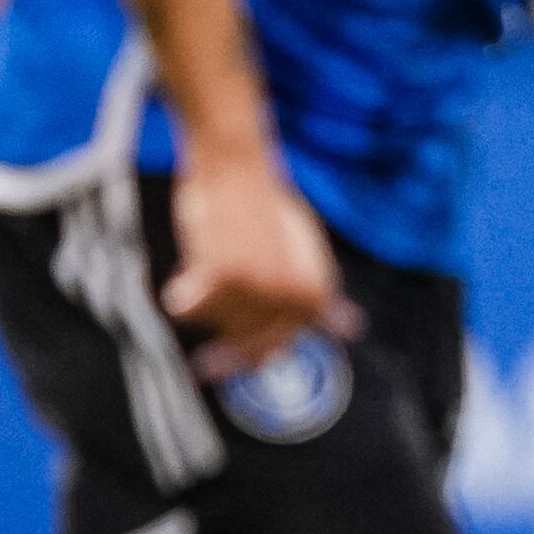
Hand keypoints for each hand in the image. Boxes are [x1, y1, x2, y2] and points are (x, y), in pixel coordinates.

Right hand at [164, 156, 355, 380]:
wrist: (236, 166)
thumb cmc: (263, 206)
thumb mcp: (303, 252)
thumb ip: (316, 296)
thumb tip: (351, 328)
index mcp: (316, 291)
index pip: (280, 344)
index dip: (254, 356)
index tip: (236, 366)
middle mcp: (294, 295)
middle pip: (247, 344)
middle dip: (225, 356)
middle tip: (205, 367)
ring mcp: (260, 287)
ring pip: (215, 322)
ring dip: (204, 303)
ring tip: (209, 265)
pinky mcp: (225, 275)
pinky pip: (189, 308)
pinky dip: (182, 295)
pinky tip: (185, 277)